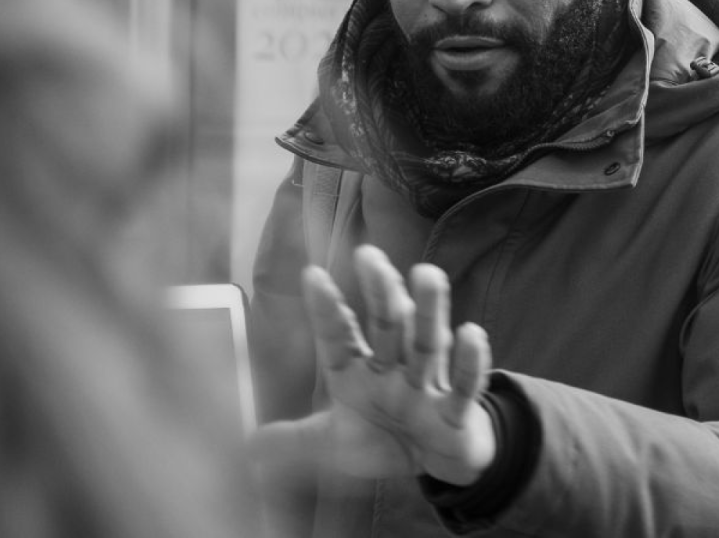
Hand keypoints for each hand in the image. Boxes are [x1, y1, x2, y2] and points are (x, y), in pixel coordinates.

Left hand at [252, 245, 494, 485]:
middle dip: (379, 292)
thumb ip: (295, 442)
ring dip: (428, 310)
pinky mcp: (456, 410)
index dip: (326, 309)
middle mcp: (392, 369)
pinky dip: (469, 362)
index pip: (339, 336)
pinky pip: (463, 384)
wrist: (437, 463)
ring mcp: (426, 386)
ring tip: (427, 273)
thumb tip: (247, 444)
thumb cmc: (386, 438)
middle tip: (369, 255)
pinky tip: (472, 333)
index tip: (311, 276)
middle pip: (386, 326)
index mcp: (358, 371)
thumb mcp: (335, 444)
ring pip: (426, 343)